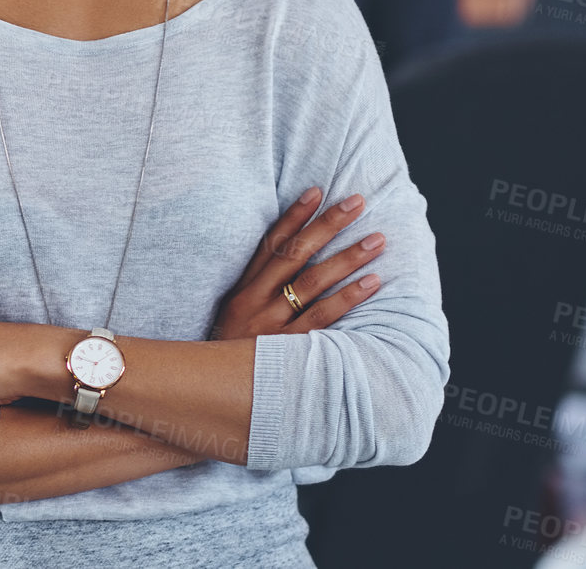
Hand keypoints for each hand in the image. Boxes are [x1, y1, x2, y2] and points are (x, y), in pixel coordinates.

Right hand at [210, 185, 384, 338]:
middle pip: (295, 254)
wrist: (209, 393)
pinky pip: (323, 318)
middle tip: (357, 202)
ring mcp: (271, 324)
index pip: (270, 243)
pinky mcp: (287, 348)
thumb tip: (287, 260)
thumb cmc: (230, 352)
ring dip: (346, 258)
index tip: (317, 191)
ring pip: (312, 282)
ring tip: (376, 239)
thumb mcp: (233, 316)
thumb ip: (257, 291)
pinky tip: (371, 282)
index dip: (294, 215)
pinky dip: (348, 298)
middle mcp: (255, 301)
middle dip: (327, 225)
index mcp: (241, 288)